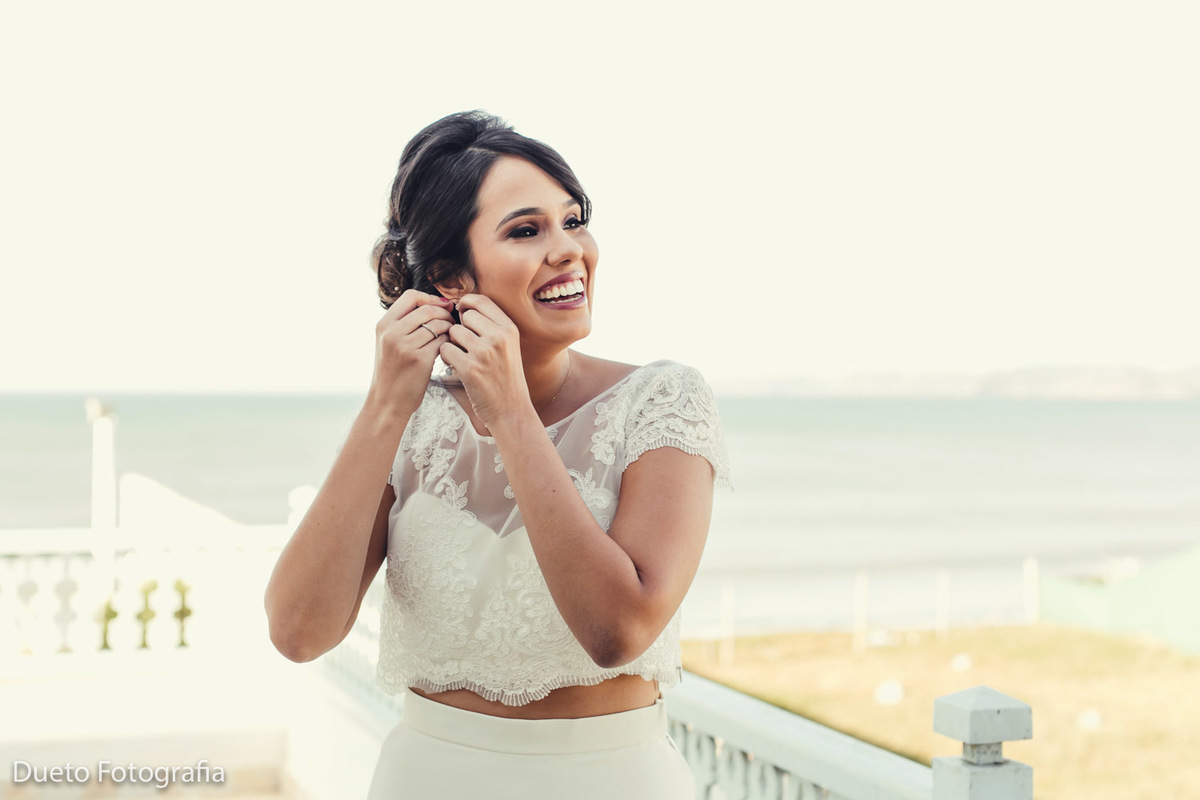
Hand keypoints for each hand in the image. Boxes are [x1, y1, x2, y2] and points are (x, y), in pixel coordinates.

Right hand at [367, 290, 454, 419]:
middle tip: (452, 321)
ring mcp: (405, 346)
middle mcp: (392, 333)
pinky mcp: (419, 360)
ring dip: (450, 328)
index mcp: (384, 325)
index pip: (411, 296)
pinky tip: (449, 349)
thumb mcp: (389, 343)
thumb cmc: (393, 372)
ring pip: (438, 324)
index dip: (430, 298)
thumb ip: (404, 323)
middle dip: (445, 313)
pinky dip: (449, 342)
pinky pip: (443, 341)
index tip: (442, 306)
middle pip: (428, 309)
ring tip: (451, 336)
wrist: (387, 402)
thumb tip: (436, 303)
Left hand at [438, 294, 528, 429]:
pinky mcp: (470, 369)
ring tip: (462, 357)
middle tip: (464, 343)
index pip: (481, 300)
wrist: (511, 409)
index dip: (466, 302)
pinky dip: (446, 358)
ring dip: (452, 343)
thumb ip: (491, 326)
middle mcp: (499, 337)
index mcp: (509, 329)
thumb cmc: (505, 377)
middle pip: (466, 315)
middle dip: (459, 326)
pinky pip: (445, 349)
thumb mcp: (509, 346)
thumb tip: (462, 307)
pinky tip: (456, 367)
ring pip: (453, 332)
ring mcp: (484, 353)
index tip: (460, 312)